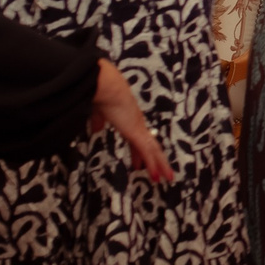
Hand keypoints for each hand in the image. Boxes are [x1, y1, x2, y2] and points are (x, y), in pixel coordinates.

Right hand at [90, 61, 171, 183]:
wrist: (106, 87)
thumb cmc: (101, 95)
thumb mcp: (97, 112)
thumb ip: (98, 121)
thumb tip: (96, 129)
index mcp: (128, 120)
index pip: (136, 140)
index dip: (139, 153)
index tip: (139, 163)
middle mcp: (137, 124)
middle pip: (150, 147)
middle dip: (155, 161)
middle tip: (160, 173)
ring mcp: (139, 129)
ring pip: (154, 151)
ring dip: (161, 166)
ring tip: (168, 178)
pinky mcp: (137, 133)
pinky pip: (148, 152)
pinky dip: (153, 165)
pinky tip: (158, 176)